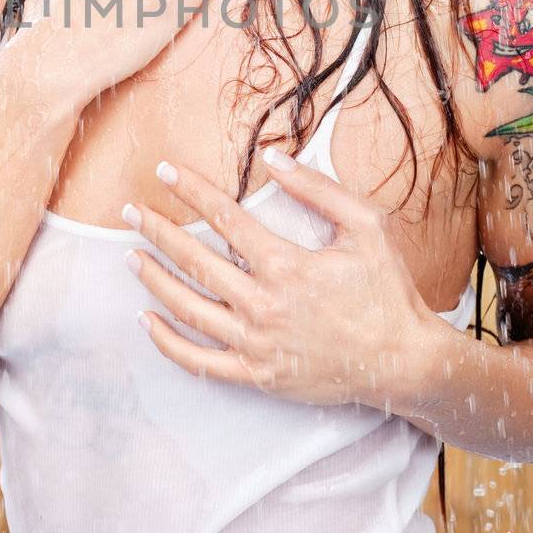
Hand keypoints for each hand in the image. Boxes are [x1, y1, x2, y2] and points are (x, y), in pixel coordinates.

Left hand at [123, 148, 443, 410]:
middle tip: (131, 211)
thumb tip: (274, 157)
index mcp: (287, 266)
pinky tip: (146, 320)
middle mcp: (264, 305)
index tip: (166, 172)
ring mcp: (257, 344)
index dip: (192, 192)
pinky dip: (167, 342)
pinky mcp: (257, 375)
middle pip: (195, 262)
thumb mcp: (367, 227)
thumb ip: (319, 189)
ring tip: (130, 256)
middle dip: (157, 232)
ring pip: (188, 309)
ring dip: (154, 280)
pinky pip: (199, 362)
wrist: (403, 361)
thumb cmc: (388, 291)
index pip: (225, 220)